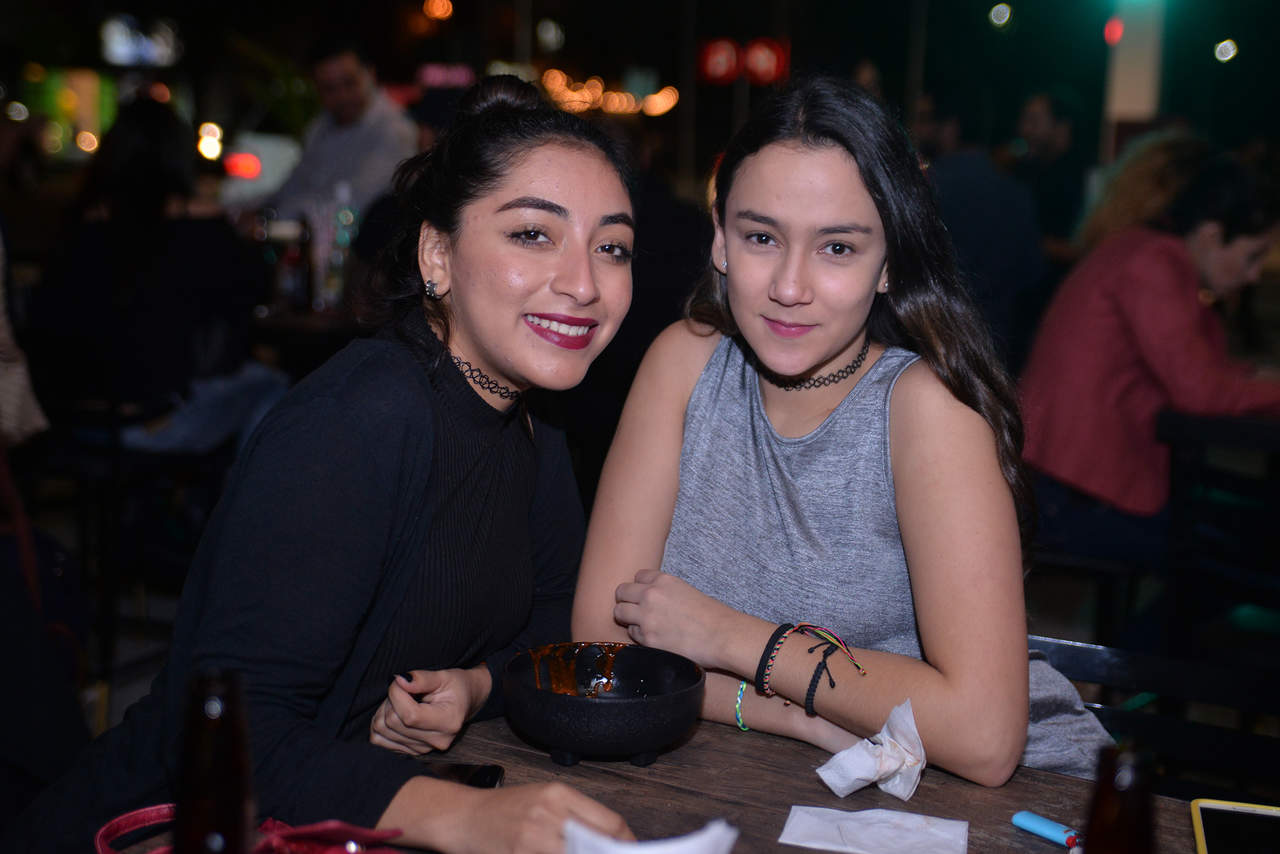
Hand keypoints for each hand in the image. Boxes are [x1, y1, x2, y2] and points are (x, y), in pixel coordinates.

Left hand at [370, 667, 488, 754]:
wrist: (464, 702)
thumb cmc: (456, 687)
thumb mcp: (444, 676)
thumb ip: (421, 678)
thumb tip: (398, 680)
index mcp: (448, 723)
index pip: (409, 715)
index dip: (397, 694)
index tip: (401, 681)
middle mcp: (435, 741)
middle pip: (392, 722)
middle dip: (391, 700)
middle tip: (404, 689)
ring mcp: (421, 750)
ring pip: (381, 731)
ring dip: (384, 711)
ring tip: (401, 700)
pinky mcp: (409, 752)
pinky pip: (379, 740)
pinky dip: (380, 723)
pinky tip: (394, 713)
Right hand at [447, 783, 633, 853]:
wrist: (461, 817)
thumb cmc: (503, 810)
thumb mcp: (543, 800)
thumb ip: (576, 816)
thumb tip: (611, 839)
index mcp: (558, 794)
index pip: (610, 823)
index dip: (626, 843)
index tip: (632, 851)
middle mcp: (548, 814)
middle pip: (598, 844)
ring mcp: (533, 838)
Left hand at [612, 569, 738, 668]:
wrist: (723, 635)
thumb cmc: (711, 615)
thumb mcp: (685, 591)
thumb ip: (664, 591)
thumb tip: (650, 598)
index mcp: (663, 580)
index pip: (637, 577)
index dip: (640, 588)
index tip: (644, 596)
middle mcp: (651, 595)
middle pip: (621, 592)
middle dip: (626, 601)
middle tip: (635, 610)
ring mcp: (647, 617)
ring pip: (619, 612)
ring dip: (628, 618)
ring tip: (641, 625)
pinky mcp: (648, 638)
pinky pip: (631, 634)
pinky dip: (639, 636)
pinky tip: (654, 638)